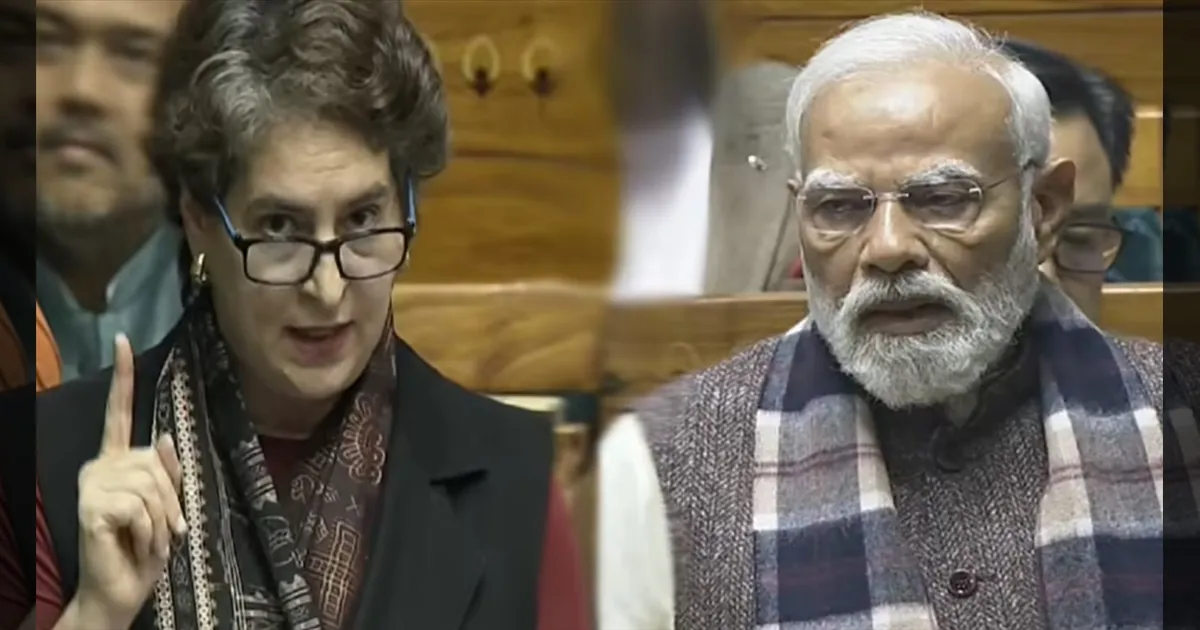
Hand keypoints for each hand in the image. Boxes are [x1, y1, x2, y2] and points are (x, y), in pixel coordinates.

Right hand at [73, 334, 186, 626]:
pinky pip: (141, 507)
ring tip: (151, 539)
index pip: (119, 413)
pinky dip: (151, 531)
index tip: (124, 339)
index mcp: (118, 459)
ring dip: (163, 520)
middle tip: (167, 530)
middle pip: (155, 460)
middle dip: (172, 499)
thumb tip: (164, 436)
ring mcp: (91, 484)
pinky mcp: (91, 506)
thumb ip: (167, 471)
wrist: (123, 588)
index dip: (123, 377)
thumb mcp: (166, 504)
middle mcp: (100, 465)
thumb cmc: (147, 545)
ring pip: (151, 484)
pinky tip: (137, 544)